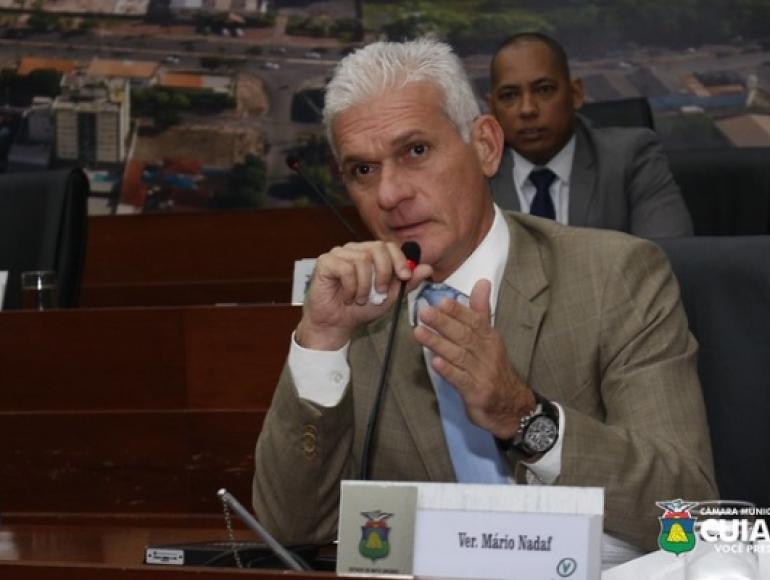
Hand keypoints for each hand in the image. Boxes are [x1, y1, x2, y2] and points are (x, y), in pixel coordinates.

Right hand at [297, 241, 431, 349]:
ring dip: (365, 286)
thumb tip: (427, 268)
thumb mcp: (390, 297)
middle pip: (377, 248)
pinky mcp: (325, 262)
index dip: (399, 259)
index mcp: (369, 254)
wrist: (336, 325)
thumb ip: (407, 283)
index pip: (388, 246)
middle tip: (381, 292)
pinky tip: (347, 297)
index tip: (404, 277)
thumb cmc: (360, 309)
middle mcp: (354, 250)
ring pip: (361, 260)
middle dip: (384, 272)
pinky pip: (345, 268)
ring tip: (361, 299)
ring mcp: (338, 254)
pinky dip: (351, 287)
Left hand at [413, 278, 534, 437]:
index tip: (441, 301)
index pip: (474, 321)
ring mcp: (482, 373)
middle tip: (424, 313)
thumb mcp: (489, 338)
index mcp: (489, 338)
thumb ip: (481, 311)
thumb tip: (482, 281)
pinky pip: (461, 380)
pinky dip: (448, 371)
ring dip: (439, 343)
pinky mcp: (477, 392)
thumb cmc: (492, 367)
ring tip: (419, 333)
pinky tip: (435, 363)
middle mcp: (487, 353)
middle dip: (444, 323)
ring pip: (459, 355)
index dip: (458, 311)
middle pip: (465, 335)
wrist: (510, 405)